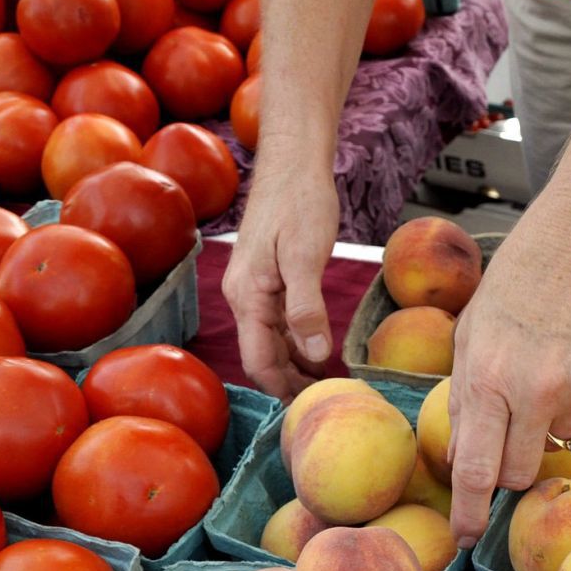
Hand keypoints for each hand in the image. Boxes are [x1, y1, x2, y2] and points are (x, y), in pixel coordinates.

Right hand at [221, 166, 339, 398]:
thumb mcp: (305, 254)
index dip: (281, 388)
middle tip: (322, 405)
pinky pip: (279, 323)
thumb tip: (315, 355)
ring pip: (272, 341)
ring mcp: (255, 289)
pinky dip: (299, 344)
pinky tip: (320, 355)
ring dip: (296, 366)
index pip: (257, 359)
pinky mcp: (268, 279)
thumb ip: (306, 307)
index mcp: (247, 295)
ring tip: (326, 386)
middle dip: (289, 383)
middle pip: (263, 355)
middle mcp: (244, 296)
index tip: (307, 409)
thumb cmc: (299, 201)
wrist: (293, 161)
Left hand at [445, 192, 570, 545]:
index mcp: (488, 377)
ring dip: (550, 420)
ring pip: (561, 442)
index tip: (466, 537)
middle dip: (512, 468)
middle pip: (521, 475)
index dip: (469, 512)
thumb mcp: (474, 329)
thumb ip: (468, 397)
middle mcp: (537, 391)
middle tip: (512, 435)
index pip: (476, 471)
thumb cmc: (522, 274)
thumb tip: (465, 461)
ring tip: (551, 364)